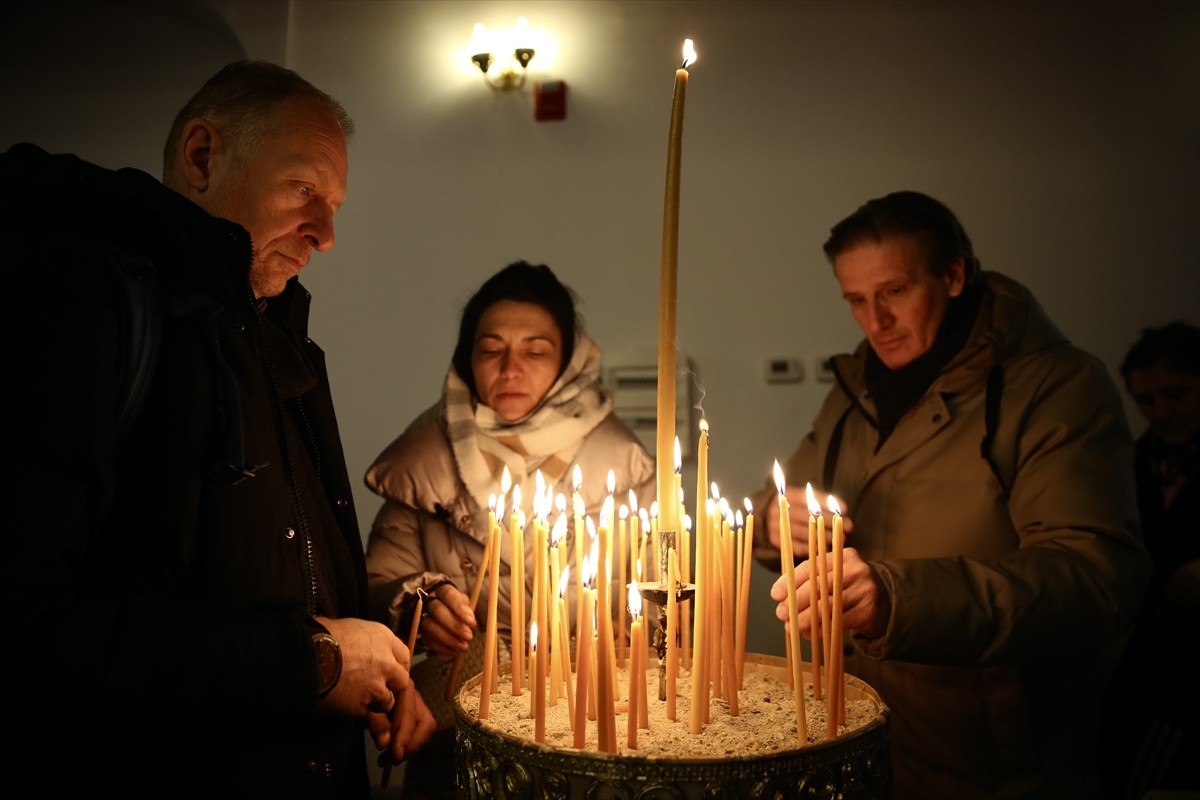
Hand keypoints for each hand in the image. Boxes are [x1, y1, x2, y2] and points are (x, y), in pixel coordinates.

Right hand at [316, 615, 411, 716]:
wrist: (306, 657)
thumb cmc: (320, 636)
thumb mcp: (348, 626)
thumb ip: (364, 639)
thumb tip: (358, 643)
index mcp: (383, 638)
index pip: (403, 654)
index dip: (395, 664)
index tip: (389, 670)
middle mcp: (387, 663)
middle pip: (402, 680)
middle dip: (392, 686)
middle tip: (378, 688)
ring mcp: (376, 687)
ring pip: (387, 701)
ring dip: (376, 702)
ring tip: (358, 698)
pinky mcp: (362, 706)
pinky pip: (366, 713)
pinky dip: (357, 711)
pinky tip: (344, 704)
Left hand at [369, 685, 436, 764]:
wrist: (357, 686)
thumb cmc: (361, 692)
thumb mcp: (364, 706)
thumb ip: (376, 722)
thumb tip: (385, 744)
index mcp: (403, 687)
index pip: (411, 715)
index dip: (405, 737)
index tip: (395, 755)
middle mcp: (413, 696)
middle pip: (426, 724)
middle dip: (412, 744)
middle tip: (393, 759)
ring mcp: (414, 705)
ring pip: (424, 730)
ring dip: (410, 747)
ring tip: (389, 758)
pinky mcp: (410, 716)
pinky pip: (416, 733)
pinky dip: (407, 745)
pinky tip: (392, 753)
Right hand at [418, 583, 476, 655]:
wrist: (436, 611)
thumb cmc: (454, 606)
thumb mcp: (462, 603)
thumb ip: (467, 611)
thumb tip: (471, 624)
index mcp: (442, 590)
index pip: (449, 595)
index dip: (460, 609)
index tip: (471, 622)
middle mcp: (428, 601)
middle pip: (437, 610)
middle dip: (454, 625)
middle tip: (468, 636)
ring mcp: (421, 616)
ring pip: (430, 626)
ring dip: (448, 639)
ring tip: (464, 647)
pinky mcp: (419, 631)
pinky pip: (428, 640)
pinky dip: (443, 648)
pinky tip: (455, 652)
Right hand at [763, 487, 853, 549]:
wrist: (761, 518)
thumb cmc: (789, 506)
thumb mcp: (798, 497)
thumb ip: (816, 500)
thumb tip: (841, 508)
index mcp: (787, 495)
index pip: (810, 498)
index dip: (829, 503)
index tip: (845, 509)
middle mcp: (780, 509)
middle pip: (809, 516)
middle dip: (830, 521)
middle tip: (849, 526)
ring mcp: (776, 526)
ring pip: (804, 532)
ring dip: (824, 536)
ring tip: (840, 539)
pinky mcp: (775, 540)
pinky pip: (797, 546)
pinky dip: (812, 548)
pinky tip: (826, 548)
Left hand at [769, 547, 886, 638]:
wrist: (887, 601)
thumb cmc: (850, 588)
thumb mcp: (834, 577)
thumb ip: (811, 584)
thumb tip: (784, 600)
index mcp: (842, 556)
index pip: (811, 566)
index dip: (790, 581)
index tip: (775, 594)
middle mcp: (855, 569)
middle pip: (818, 585)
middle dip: (795, 601)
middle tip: (780, 614)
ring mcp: (864, 589)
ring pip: (827, 605)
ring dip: (806, 618)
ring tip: (791, 627)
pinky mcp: (868, 610)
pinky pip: (838, 622)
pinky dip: (821, 629)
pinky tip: (811, 634)